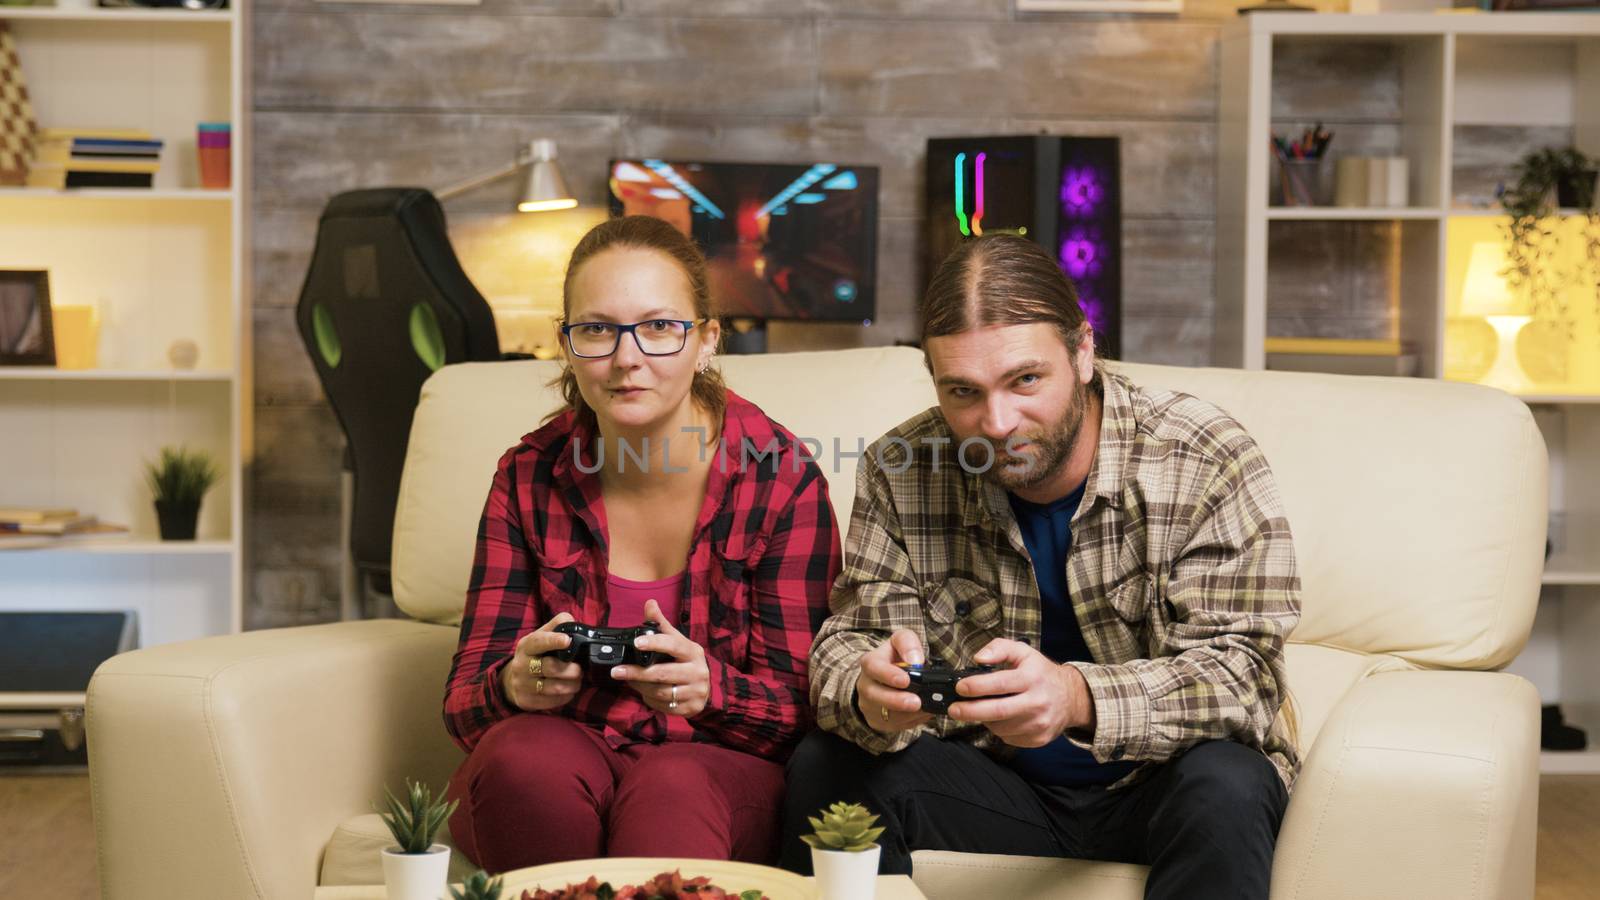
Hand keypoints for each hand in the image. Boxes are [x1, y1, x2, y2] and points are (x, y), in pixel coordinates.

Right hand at [501, 612, 584, 711]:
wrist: (513, 680)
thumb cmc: (534, 655)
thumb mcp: (540, 637)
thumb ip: (557, 625)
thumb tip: (572, 621)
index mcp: (526, 646)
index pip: (538, 642)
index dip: (553, 641)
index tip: (567, 640)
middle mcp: (521, 665)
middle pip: (551, 668)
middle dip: (572, 669)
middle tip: (580, 668)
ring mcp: (523, 685)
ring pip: (554, 687)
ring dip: (573, 684)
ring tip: (577, 680)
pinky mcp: (527, 701)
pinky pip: (553, 702)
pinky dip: (566, 696)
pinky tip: (568, 690)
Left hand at [609, 599, 710, 717]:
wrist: (706, 687)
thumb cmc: (685, 661)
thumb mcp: (677, 642)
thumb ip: (661, 625)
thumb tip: (650, 603)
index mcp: (693, 652)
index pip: (673, 645)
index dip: (655, 643)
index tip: (636, 643)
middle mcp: (697, 672)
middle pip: (663, 673)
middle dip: (637, 672)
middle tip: (616, 671)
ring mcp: (695, 691)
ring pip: (661, 692)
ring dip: (640, 686)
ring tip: (628, 680)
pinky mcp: (690, 708)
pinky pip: (664, 706)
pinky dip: (650, 699)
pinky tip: (644, 692)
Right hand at [854, 629, 934, 733]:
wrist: (882, 678)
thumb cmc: (894, 658)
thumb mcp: (900, 641)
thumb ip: (908, 643)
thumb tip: (916, 661)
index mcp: (870, 663)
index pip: (873, 668)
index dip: (888, 675)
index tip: (906, 680)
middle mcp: (865, 686)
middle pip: (875, 695)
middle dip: (897, 701)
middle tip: (917, 702)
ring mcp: (869, 706)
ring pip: (886, 714)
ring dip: (908, 714)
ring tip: (926, 708)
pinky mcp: (877, 721)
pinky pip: (894, 725)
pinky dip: (911, 721)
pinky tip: (923, 713)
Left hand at [945, 638, 1094, 747]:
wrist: (1071, 698)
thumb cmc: (1041, 673)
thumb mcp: (1023, 652)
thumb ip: (999, 648)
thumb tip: (978, 658)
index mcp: (1032, 678)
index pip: (1000, 684)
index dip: (977, 686)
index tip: (960, 687)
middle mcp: (1037, 702)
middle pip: (997, 711)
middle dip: (970, 711)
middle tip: (954, 709)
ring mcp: (1038, 723)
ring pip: (1000, 727)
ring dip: (985, 719)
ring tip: (983, 708)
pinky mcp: (1038, 738)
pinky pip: (1008, 737)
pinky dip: (998, 729)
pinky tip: (1002, 718)